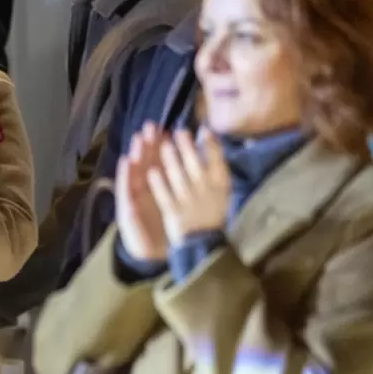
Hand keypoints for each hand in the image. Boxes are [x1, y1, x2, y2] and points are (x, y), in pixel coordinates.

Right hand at [115, 124, 170, 262]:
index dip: (164, 146)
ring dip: (136, 154)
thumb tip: (196, 165)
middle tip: (150, 126)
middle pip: (146, 163)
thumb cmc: (167, 228)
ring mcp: (135, 198)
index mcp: (160, 188)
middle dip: (148, 144)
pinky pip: (126, 189)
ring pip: (135, 172)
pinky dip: (124, 174)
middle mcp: (146, 190)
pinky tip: (126, 161)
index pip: (161, 163)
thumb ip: (182, 186)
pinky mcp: (128, 208)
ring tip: (138, 138)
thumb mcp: (178, 205)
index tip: (169, 130)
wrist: (154, 256)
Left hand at [145, 127, 230, 246]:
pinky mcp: (173, 212)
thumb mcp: (220, 192)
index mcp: (220, 186)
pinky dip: (159, 184)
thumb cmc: (211, 212)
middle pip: (195, 165)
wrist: (204, 243)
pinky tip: (152, 172)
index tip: (203, 130)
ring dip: (171, 160)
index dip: (212, 145)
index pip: (218, 162)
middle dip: (186, 147)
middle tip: (179, 131)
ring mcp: (188, 202)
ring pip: (178, 178)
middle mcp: (205, 192)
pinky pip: (165, 196)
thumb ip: (215, 170)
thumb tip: (209, 142)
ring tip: (164, 145)